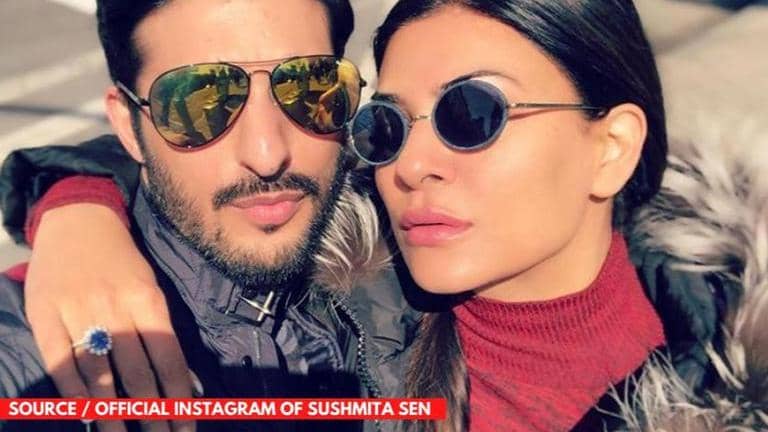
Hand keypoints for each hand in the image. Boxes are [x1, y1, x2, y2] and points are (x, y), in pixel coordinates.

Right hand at [25, 203, 193, 431]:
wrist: (78, 219)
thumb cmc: (122, 259)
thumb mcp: (150, 286)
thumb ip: (163, 332)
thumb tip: (185, 380)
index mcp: (148, 300)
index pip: (168, 358)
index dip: (178, 397)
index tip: (186, 426)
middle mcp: (115, 308)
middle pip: (137, 372)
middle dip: (151, 413)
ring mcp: (78, 312)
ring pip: (98, 374)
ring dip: (112, 413)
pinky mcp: (45, 316)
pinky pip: (60, 362)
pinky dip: (74, 392)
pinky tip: (86, 414)